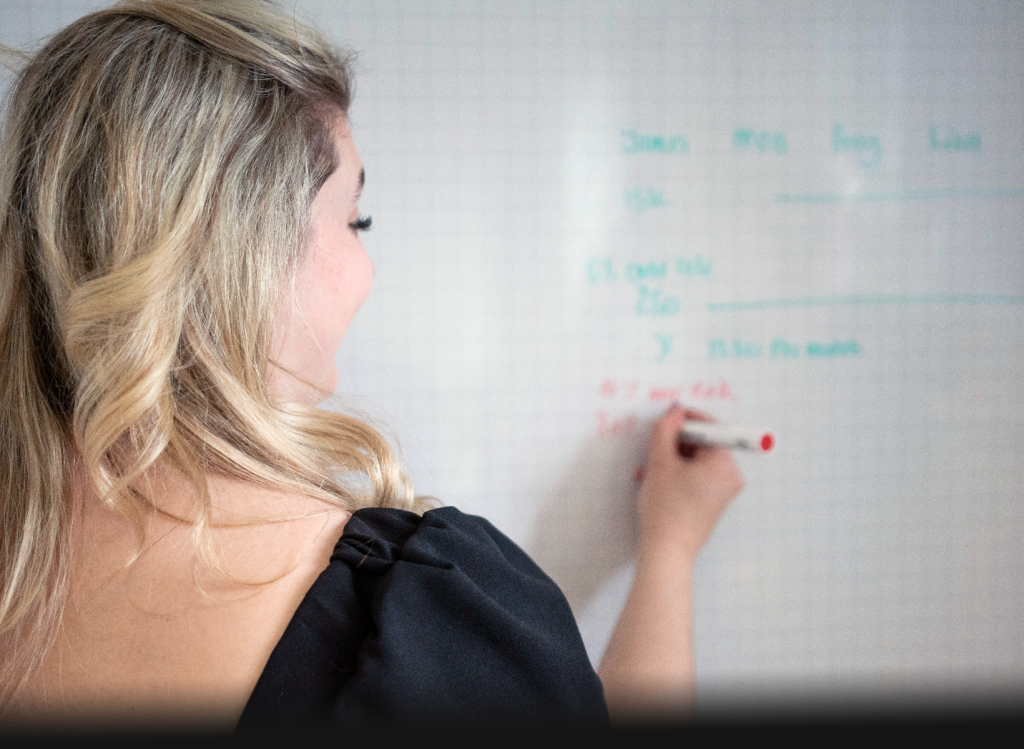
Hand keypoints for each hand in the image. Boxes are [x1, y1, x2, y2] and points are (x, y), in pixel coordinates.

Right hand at [636, 404, 743, 563]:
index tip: (667, 421)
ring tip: (651, 471)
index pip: (709, 428)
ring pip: (697, 461)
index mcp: (724, 464)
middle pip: (703, 445)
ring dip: (673, 460)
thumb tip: (675, 411)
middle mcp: (731, 476)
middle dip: (676, 444)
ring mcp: (724, 491)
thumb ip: (666, 430)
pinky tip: (658, 482)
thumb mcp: (660, 462)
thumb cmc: (666, 510)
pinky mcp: (714, 502)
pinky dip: (679, 474)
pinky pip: (698, 477)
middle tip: (654, 451)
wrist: (667, 552)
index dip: (686, 421)